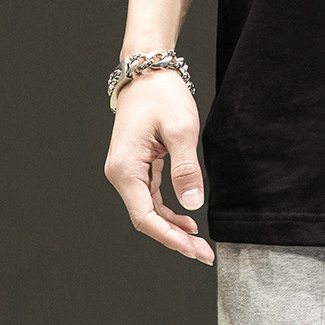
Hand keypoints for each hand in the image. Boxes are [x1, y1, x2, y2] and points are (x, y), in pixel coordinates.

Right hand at [103, 68, 215, 264]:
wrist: (149, 70)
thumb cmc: (163, 96)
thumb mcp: (181, 130)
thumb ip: (186, 168)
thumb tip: (192, 205)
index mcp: (125, 170)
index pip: (145, 217)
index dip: (171, 238)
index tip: (195, 250)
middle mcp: (121, 174)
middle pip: (146, 218)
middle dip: (174, 238)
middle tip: (203, 254)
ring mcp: (128, 171)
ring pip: (149, 209)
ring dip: (172, 226)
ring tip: (198, 242)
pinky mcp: (137, 165)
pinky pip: (151, 196)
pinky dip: (168, 209)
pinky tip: (186, 218)